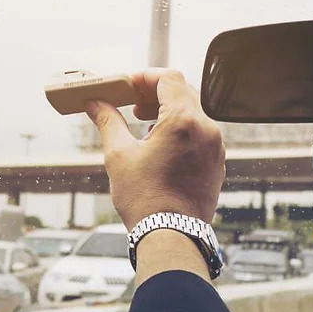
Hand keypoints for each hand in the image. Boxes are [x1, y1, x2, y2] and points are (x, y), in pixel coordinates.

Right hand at [86, 69, 224, 229]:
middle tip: (132, 103)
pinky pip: (203, 134)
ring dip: (170, 111)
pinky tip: (162, 146)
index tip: (128, 84)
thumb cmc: (145, 199)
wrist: (172, 236)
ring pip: (195, 114)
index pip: (169, 78)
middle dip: (156, 93)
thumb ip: (108, 122)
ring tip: (144, 126)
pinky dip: (183, 131)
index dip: (146, 76)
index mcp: (184, 121)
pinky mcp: (218, 163)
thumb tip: (94, 103)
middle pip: (184, 92)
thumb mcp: (119, 155)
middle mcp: (207, 130)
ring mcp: (217, 147)